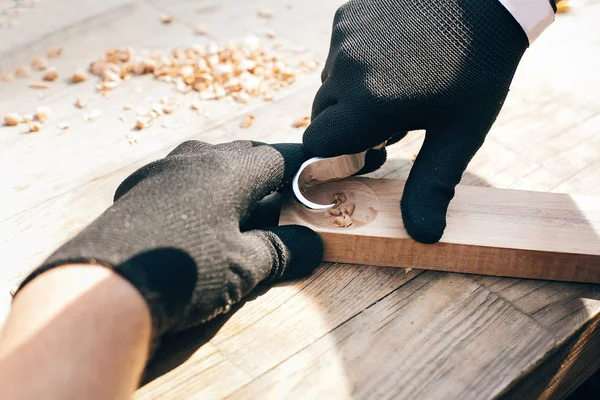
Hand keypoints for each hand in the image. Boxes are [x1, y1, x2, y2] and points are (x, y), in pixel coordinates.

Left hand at [16, 141, 322, 342]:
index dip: (307, 168)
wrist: (104, 288)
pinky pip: (183, 180)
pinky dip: (205, 194)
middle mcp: (195, 159)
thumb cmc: (187, 270)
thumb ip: (284, 251)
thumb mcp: (246, 267)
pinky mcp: (138, 190)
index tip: (324, 177)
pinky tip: (203, 222)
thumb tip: (313, 245)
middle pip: (246, 156)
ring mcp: (162, 171)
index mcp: (229, 169)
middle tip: (287, 202)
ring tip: (248, 214)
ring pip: (212, 166)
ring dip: (237, 185)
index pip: (281, 157)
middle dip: (271, 177)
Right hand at [304, 0, 530, 242]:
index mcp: (368, 104)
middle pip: (321, 116)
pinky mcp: (347, 13)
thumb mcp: (459, 133)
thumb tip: (424, 235)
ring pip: (328, 83)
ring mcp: (344, 36)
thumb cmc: (477, 70)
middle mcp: (346, 68)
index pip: (318, 144)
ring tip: (395, 84)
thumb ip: (432, 185)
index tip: (374, 147)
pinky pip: (337, 52)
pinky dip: (355, 62)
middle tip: (394, 118)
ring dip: (351, 94)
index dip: (340, 153)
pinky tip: (392, 54)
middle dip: (349, 125)